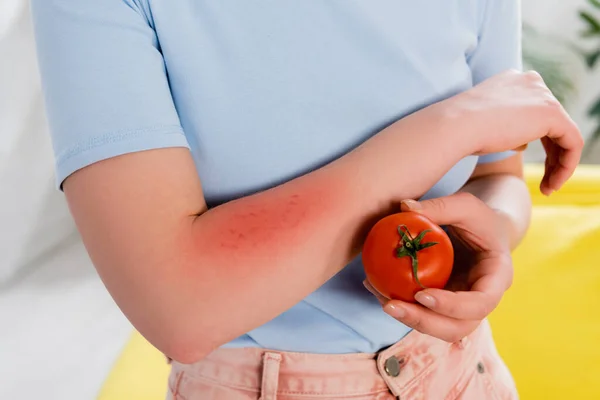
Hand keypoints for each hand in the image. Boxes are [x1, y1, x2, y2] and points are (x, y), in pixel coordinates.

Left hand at [364, 193, 513, 342]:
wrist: (482, 231)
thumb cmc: (478, 216)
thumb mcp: (466, 205)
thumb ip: (440, 206)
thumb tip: (404, 207)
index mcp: (497, 278)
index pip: (481, 303)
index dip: (452, 306)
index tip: (422, 295)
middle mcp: (481, 300)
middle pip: (457, 327)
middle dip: (423, 322)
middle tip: (390, 306)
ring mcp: (461, 307)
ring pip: (437, 327)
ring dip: (407, 317)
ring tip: (379, 297)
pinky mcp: (442, 305)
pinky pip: (422, 312)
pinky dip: (400, 305)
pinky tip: (374, 286)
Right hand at [445, 69, 582, 195]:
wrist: (453, 126)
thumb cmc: (458, 130)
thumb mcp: (483, 124)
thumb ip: (505, 127)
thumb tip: (522, 143)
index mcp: (512, 80)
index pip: (534, 112)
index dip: (536, 140)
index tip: (526, 163)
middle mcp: (530, 82)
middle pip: (552, 123)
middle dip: (552, 155)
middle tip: (544, 182)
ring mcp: (542, 95)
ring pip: (564, 134)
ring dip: (559, 165)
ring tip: (547, 188)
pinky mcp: (552, 113)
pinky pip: (572, 142)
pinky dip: (566, 166)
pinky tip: (552, 183)